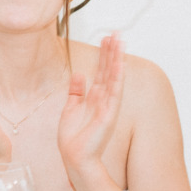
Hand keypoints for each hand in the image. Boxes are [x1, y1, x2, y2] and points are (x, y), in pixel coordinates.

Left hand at [57, 33, 124, 182]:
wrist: (75, 158)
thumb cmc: (73, 139)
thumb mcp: (70, 109)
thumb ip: (75, 92)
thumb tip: (78, 74)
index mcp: (95, 97)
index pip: (101, 71)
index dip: (104, 54)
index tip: (106, 38)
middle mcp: (104, 99)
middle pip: (108, 69)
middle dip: (112, 51)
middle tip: (115, 32)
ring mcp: (108, 105)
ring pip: (113, 76)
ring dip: (117, 58)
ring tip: (119, 41)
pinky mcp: (109, 113)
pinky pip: (114, 91)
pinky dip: (117, 77)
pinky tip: (119, 64)